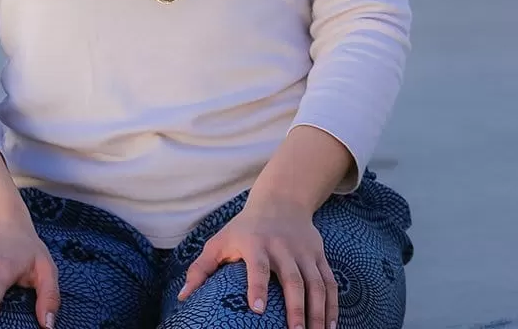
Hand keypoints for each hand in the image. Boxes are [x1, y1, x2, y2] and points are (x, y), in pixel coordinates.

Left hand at [178, 195, 336, 328]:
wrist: (281, 200)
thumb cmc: (244, 228)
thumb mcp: (221, 241)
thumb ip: (202, 269)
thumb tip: (184, 297)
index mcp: (256, 243)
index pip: (258, 266)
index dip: (257, 286)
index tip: (257, 309)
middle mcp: (282, 247)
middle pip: (293, 279)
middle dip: (295, 308)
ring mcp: (304, 251)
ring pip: (316, 284)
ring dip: (318, 313)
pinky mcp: (319, 255)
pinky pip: (330, 283)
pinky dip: (332, 306)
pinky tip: (330, 328)